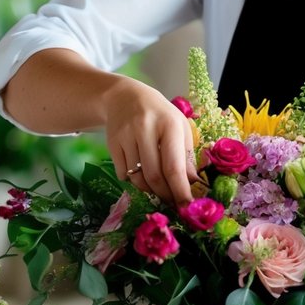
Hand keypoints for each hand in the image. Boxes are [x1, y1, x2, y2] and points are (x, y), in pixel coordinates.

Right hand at [103, 76, 198, 207]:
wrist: (125, 97)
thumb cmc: (160, 115)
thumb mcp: (180, 127)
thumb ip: (187, 155)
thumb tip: (192, 184)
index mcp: (169, 124)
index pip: (174, 166)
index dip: (180, 191)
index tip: (186, 208)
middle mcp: (145, 129)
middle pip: (154, 176)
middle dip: (165, 195)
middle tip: (173, 204)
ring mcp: (126, 136)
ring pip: (137, 178)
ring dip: (149, 191)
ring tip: (159, 191)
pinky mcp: (112, 143)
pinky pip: (123, 174)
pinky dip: (134, 182)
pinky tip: (141, 177)